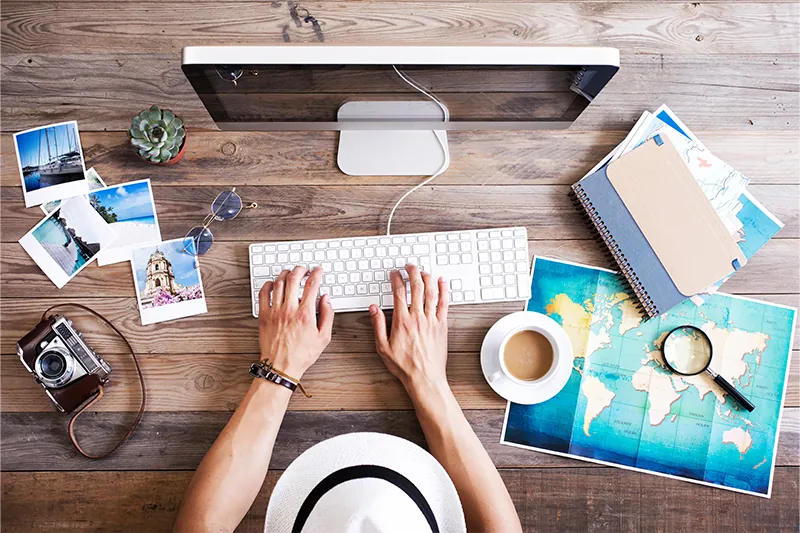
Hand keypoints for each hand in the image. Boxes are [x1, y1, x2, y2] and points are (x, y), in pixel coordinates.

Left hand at [258, 266, 333, 377]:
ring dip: (286, 274)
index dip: (317, 273)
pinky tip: (273, 284)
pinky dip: (269, 285)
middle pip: (294, 279)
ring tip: (290, 273)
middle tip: (304, 269)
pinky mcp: (264, 316)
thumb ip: (327, 315)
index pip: (312, 285)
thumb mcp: (323, 337)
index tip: (318, 271)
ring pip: (279, 283)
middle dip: (300, 270)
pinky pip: (264, 294)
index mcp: (305, 314)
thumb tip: (326, 299)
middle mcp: (289, 310)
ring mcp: (275, 312)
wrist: (280, 367)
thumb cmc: (301, 355)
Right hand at [369, 264, 448, 390]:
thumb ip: (378, 325)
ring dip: (427, 277)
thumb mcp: (382, 347)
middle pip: (416, 287)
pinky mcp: (442, 325)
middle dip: (412, 272)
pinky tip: (442, 282)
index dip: (396, 279)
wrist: (424, 377)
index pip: (398, 293)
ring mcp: (432, 320)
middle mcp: (418, 317)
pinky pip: (444, 303)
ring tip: (423, 271)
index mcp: (402, 321)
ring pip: (431, 292)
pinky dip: (444, 290)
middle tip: (409, 266)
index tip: (394, 274)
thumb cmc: (404, 365)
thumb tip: (374, 309)